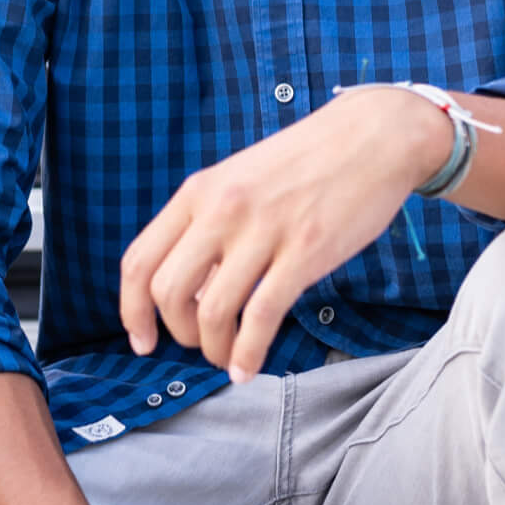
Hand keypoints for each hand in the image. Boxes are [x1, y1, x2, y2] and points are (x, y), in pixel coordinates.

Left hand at [118, 86, 448, 381]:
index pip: (140, 261)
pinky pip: (262, 316)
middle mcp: (222, 209)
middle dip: (178, 332)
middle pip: (168, 292)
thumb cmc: (306, 163)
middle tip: (198, 344)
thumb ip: (208, 226)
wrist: (372, 137)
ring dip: (214, 349)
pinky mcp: (305, 252)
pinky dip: (248, 353)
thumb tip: (189, 290)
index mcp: (198, 192)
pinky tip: (249, 367)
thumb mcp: (239, 180)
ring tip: (227, 358)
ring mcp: (263, 230)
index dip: (132, 311)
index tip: (143, 340)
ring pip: (212, 310)